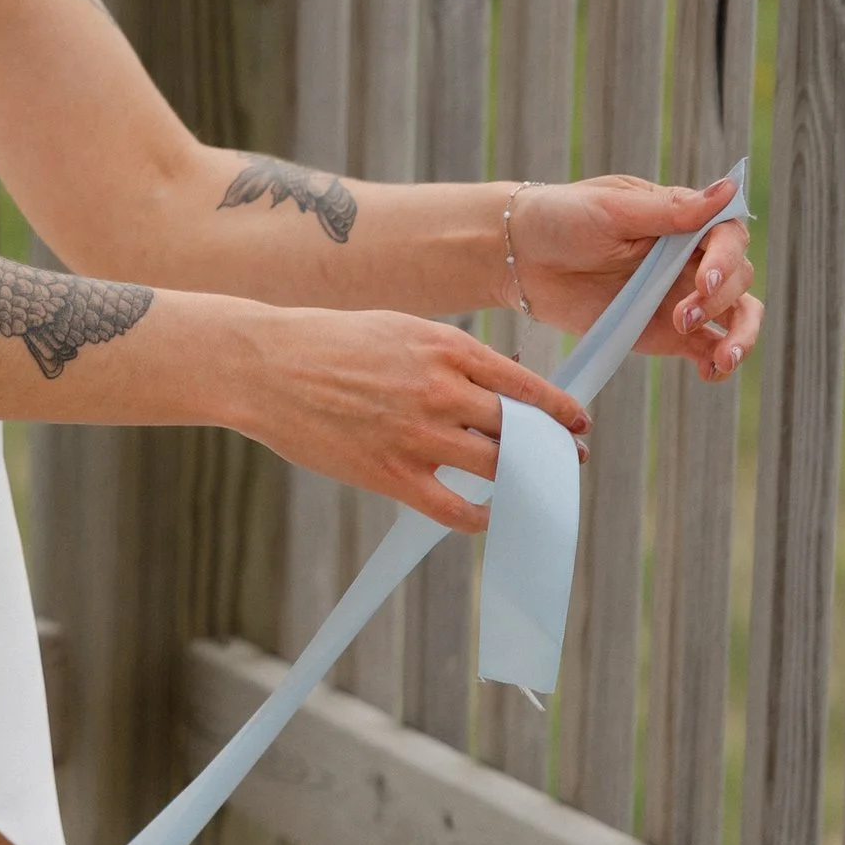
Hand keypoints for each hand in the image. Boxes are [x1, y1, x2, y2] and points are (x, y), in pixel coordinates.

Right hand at [252, 308, 590, 533]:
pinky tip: (487, 514)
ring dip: (522, 482)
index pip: (526, 387)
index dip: (560, 411)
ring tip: (533, 489)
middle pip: (521, 431)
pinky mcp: (390, 473)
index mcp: (447, 348)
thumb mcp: (400, 328)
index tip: (578, 425)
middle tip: (567, 462)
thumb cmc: (330, 342)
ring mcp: (418, 435)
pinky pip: (455, 508)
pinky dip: (480, 515)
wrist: (266, 365)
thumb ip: (453, 354)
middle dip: (552, 450)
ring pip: (496, 469)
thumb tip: (506, 373)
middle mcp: (441, 391)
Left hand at [510, 174, 758, 382]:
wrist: (519, 258)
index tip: (704, 278)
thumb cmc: (562, 218)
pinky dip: (718, 362)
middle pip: (738, 277)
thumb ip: (671, 210)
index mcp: (682, 219)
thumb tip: (730, 188)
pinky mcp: (666, 332)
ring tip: (725, 357)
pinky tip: (711, 371)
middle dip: (720, 299)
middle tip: (684, 315)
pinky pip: (706, 348)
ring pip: (737, 314)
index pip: (729, 235)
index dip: (727, 258)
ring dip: (741, 334)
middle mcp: (690, 257)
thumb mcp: (612, 209)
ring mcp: (681, 296)